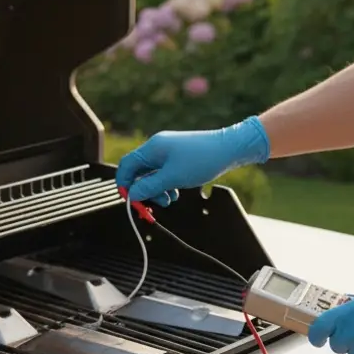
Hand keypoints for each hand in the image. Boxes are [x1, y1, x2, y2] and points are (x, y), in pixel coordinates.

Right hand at [114, 116, 270, 206]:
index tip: (130, 200)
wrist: (230, 148)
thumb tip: (132, 194)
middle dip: (144, 190)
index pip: (126, 166)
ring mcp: (168, 152)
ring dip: (156, 190)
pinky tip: (176, 192)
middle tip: (153, 205)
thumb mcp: (172, 178)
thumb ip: (149, 187)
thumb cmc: (202, 160)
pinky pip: (164, 173)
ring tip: (169, 200)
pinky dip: (166, 185)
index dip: (124, 184)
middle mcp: (157, 148)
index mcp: (152, 148)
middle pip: (139, 172)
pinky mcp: (178, 157)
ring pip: (152, 175)